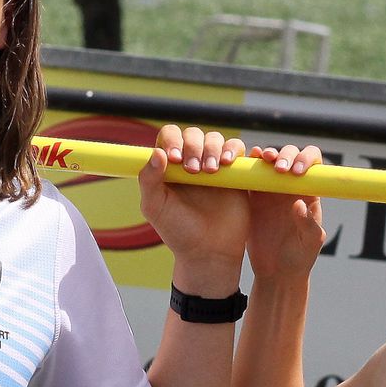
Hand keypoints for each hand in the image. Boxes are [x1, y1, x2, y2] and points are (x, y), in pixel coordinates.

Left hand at [138, 124, 247, 287]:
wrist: (209, 252)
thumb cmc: (178, 232)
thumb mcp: (155, 208)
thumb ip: (148, 180)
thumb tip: (156, 152)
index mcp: (169, 167)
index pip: (169, 136)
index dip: (173, 140)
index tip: (175, 159)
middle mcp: (191, 162)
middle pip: (193, 134)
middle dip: (194, 146)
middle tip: (194, 171)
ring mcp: (214, 166)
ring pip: (216, 139)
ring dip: (212, 148)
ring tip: (210, 171)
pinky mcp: (235, 173)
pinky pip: (237, 150)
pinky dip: (233, 150)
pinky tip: (226, 164)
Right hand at [246, 145, 325, 280]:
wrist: (275, 273)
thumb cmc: (299, 259)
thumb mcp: (309, 244)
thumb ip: (308, 224)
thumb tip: (299, 203)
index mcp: (309, 192)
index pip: (312, 164)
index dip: (306, 159)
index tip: (296, 172)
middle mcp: (290, 186)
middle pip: (289, 156)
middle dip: (284, 155)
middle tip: (278, 168)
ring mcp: (270, 190)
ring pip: (267, 162)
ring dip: (264, 156)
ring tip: (260, 158)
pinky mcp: (251, 198)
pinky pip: (247, 177)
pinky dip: (245, 168)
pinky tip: (240, 166)